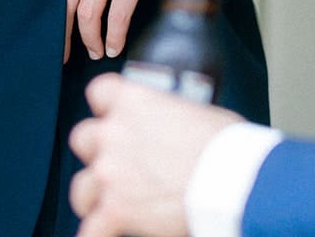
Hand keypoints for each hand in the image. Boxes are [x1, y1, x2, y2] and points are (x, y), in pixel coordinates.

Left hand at [65, 0, 181, 62]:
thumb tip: (70, 1)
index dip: (54, 15)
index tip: (55, 35)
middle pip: (67, 3)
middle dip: (64, 35)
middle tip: (67, 54)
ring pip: (88, 13)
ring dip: (91, 40)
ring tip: (96, 51)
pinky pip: (116, 17)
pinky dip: (114, 37)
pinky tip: (114, 47)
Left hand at [69, 73, 241, 236]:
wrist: (234, 181)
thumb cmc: (226, 146)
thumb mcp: (197, 113)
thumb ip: (171, 118)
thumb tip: (177, 128)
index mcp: (134, 101)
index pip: (99, 92)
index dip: (106, 107)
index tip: (115, 116)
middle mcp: (114, 133)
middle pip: (83, 138)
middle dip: (98, 151)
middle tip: (119, 161)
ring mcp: (110, 173)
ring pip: (81, 185)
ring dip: (93, 194)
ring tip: (108, 203)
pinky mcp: (116, 210)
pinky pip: (91, 228)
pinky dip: (97, 232)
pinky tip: (103, 233)